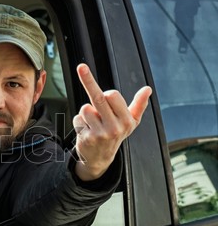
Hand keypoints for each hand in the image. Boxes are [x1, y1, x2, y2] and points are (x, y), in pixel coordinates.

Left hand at [72, 64, 151, 180]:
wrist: (100, 158)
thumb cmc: (116, 134)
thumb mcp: (131, 122)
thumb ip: (139, 105)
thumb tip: (147, 89)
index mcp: (126, 120)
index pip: (113, 96)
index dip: (107, 92)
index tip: (103, 88)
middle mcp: (114, 127)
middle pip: (99, 97)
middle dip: (88, 79)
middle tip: (81, 67)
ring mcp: (100, 133)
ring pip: (85, 108)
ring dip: (86, 112)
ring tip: (93, 121)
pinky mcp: (86, 138)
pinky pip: (77, 119)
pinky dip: (78, 121)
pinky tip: (86, 129)